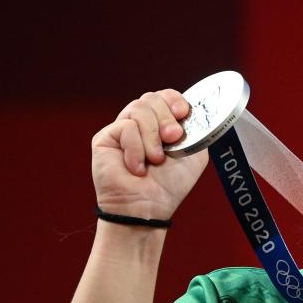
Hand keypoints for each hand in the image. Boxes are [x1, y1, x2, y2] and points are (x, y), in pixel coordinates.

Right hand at [92, 90, 208, 220]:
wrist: (148, 207)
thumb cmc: (169, 185)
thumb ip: (197, 131)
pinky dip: (136, 149)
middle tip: (172, 139)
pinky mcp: (105, 138)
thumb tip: (192, 112)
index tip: (183, 114)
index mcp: (161, 124)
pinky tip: (137, 168)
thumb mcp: (194, 154)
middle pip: (151, 98)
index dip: (174, 99)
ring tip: (155, 159)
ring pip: (138, 108)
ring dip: (152, 136)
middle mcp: (140, 123)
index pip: (165, 96)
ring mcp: (122, 129)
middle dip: (166, 117)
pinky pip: (125, 127)